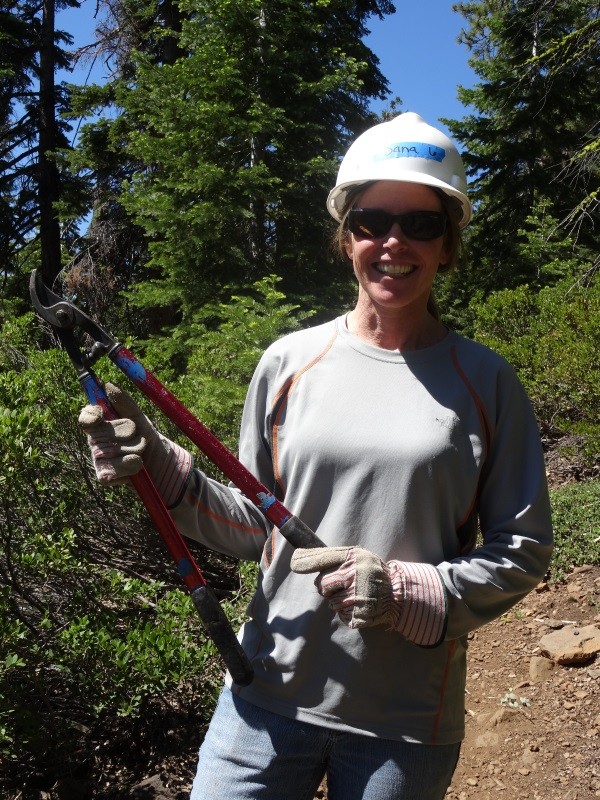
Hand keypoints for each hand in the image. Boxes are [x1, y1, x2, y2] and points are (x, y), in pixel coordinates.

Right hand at [78, 382, 191, 506]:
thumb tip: (107, 385)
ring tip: (141, 452)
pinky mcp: (104, 476)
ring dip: (133, 451)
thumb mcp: (140, 418)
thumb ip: (124, 403)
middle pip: (100, 434)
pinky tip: (136, 467)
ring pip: (110, 453)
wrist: (163, 463)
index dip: (90, 415)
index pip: (86, 417)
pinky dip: (130, 467)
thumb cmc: (148, 437)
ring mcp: (98, 460)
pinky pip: (113, 470)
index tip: (101, 415)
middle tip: (136, 434)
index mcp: (102, 425)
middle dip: (125, 433)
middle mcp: (96, 442)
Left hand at [291, 546, 447, 645]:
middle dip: (327, 587)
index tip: (293, 562)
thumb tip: (299, 558)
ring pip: (331, 602)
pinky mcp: (361, 613)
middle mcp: (355, 574)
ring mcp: (358, 595)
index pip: (324, 558)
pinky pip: (341, 615)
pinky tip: (359, 605)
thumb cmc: (370, 572)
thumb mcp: (357, 556)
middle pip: (322, 584)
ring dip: (338, 600)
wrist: (396, 593)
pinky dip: (346, 612)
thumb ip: (332, 556)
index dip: (306, 561)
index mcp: (354, 557)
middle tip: (341, 585)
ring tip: (354, 594)